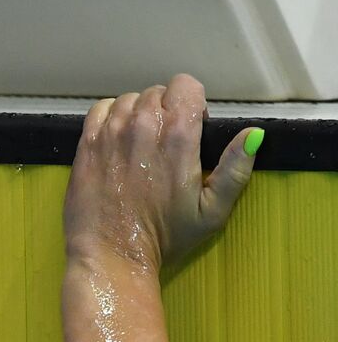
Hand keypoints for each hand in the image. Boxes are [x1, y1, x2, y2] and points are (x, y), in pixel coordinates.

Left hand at [63, 73, 260, 272]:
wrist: (111, 255)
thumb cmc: (162, 238)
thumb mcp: (212, 211)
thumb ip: (236, 169)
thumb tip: (254, 134)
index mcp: (178, 136)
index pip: (186, 86)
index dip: (192, 103)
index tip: (191, 127)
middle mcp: (143, 127)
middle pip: (158, 93)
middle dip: (166, 111)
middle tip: (165, 142)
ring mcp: (110, 134)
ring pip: (129, 100)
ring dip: (138, 114)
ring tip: (140, 143)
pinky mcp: (86, 145)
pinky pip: (100, 109)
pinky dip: (110, 117)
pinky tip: (116, 139)